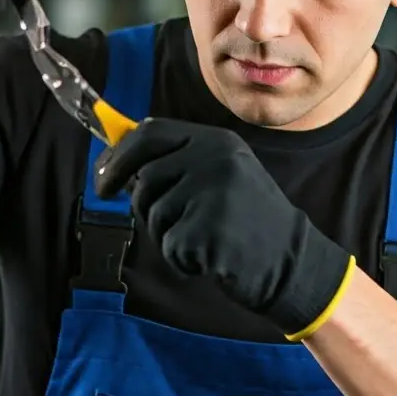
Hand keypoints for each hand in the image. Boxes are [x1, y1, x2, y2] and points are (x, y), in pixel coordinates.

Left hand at [93, 119, 352, 336]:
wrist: (292, 262)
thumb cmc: (249, 222)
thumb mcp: (224, 174)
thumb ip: (181, 161)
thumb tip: (117, 156)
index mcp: (217, 140)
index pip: (150, 133)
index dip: (119, 155)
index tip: (104, 177)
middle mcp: (215, 159)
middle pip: (145, 176)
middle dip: (141, 203)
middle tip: (156, 223)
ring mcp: (212, 193)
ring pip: (153, 213)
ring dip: (167, 234)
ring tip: (205, 238)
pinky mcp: (208, 230)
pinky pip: (169, 245)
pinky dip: (182, 259)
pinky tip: (211, 258)